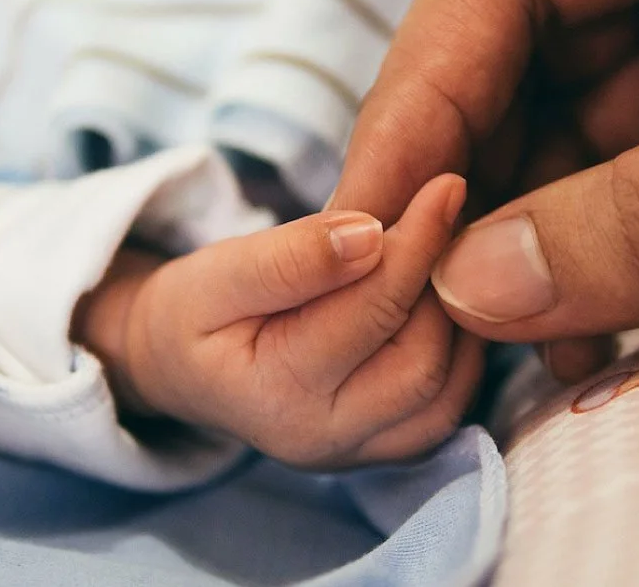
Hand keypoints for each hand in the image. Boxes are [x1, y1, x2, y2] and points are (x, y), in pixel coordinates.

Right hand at [75, 175, 484, 467]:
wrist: (180, 366)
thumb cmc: (194, 312)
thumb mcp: (218, 273)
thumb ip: (289, 257)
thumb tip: (371, 235)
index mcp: (275, 393)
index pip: (371, 311)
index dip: (416, 243)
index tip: (445, 185)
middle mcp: (322, 439)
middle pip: (422, 360)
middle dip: (442, 284)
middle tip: (447, 219)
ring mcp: (357, 454)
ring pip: (447, 389)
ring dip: (458, 319)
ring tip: (443, 256)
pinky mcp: (382, 450)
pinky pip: (447, 407)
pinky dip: (459, 352)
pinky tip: (440, 301)